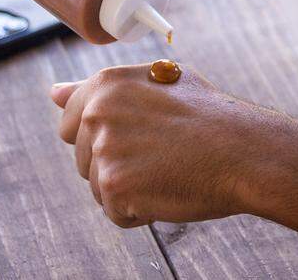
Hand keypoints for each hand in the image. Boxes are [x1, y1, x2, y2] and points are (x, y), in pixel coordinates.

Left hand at [50, 63, 270, 227]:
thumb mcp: (160, 83)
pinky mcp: (114, 186)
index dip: (106, 136)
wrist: (244, 150)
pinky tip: (169, 189)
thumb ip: (104, 90)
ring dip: (130, 189)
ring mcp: (104, 150)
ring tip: (169, 169)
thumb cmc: (211, 116)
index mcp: (107, 83)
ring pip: (99, 188)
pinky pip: (117, 213)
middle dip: (118, 164)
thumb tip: (53, 94)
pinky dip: (141, 211)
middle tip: (164, 152)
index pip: (72, 121)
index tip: (136, 138)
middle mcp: (98, 113)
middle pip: (85, 159)